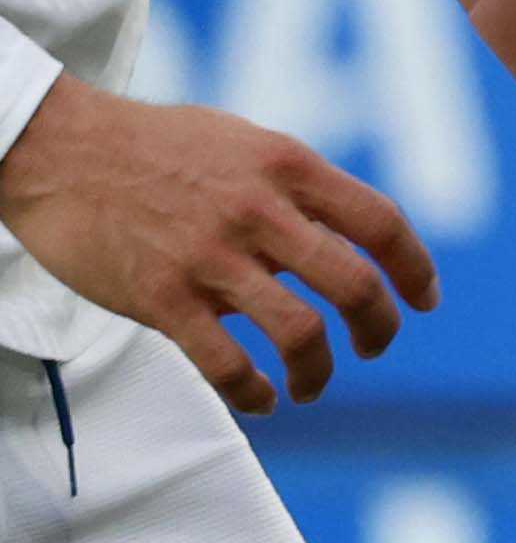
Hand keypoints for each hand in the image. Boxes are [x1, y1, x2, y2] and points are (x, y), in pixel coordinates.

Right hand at [0, 79, 431, 416]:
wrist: (64, 152)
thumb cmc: (157, 147)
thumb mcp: (246, 143)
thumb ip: (296, 186)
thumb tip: (342, 234)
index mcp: (289, 166)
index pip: (381, 222)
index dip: (414, 268)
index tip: (424, 298)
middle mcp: (261, 211)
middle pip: (355, 283)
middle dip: (379, 327)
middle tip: (376, 346)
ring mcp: (212, 257)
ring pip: (300, 332)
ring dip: (319, 371)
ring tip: (313, 385)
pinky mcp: (163, 298)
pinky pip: (226, 364)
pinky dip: (253, 393)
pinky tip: (260, 400)